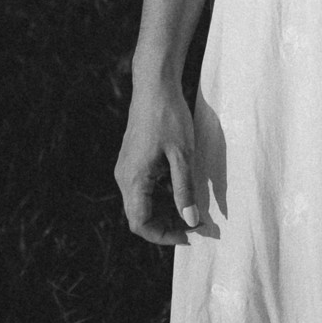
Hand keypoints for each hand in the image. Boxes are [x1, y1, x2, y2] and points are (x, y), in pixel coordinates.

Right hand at [115, 79, 201, 245]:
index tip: (189, 235)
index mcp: (133, 180)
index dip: (164, 235)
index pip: (141, 223)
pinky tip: (182, 189)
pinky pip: (143, 188)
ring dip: (165, 210)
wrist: (154, 87)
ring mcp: (126, 169)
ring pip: (142, 203)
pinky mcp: (132, 161)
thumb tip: (190, 221)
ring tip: (192, 208)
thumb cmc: (169, 118)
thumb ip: (184, 190)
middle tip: (196, 223)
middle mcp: (124, 178)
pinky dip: (161, 195)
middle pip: (141, 216)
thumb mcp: (182, 155)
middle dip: (167, 224)